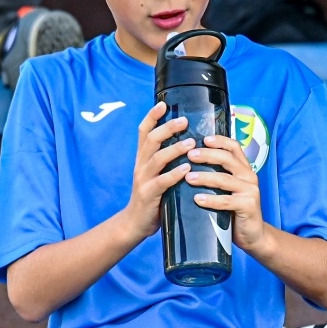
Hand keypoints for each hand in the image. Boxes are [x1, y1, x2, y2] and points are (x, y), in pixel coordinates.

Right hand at [119, 101, 193, 241]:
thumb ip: (166, 161)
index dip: (151, 117)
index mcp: (143, 158)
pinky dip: (175, 174)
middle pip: (151, 140)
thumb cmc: (152, 197)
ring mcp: (143, 180)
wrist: (135, 224)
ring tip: (191, 143)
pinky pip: (162, 182)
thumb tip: (190, 143)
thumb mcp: (156, 175)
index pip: (144, 132)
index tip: (163, 104)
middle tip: (184, 121)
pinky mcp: (148, 195)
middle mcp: (141, 165)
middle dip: (167, 128)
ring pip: (157, 159)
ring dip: (175, 149)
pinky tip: (187, 169)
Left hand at [185, 134, 266, 251]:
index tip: (203, 139)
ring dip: (205, 177)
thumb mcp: (228, 190)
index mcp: (244, 169)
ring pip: (225, 179)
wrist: (253, 235)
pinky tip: (197, 199)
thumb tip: (189, 166)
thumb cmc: (235, 211)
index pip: (234, 147)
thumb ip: (218, 177)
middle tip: (189, 155)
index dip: (219, 140)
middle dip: (207, 155)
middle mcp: (249, 176)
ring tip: (188, 177)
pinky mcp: (248, 206)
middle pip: (227, 159)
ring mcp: (250, 191)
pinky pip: (226, 201)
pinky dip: (211, 200)